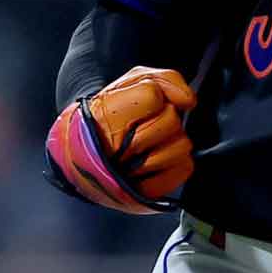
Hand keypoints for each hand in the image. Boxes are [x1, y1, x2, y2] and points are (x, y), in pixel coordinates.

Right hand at [45, 66, 196, 213]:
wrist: (82, 154)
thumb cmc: (113, 113)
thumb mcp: (133, 82)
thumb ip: (165, 80)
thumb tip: (189, 101)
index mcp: (108, 114)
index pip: (153, 95)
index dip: (153, 97)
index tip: (139, 106)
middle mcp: (119, 146)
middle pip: (171, 120)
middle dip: (162, 119)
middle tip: (140, 127)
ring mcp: (134, 173)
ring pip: (182, 145)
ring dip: (171, 142)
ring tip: (148, 146)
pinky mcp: (149, 192)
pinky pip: (185, 168)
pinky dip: (176, 163)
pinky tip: (156, 163)